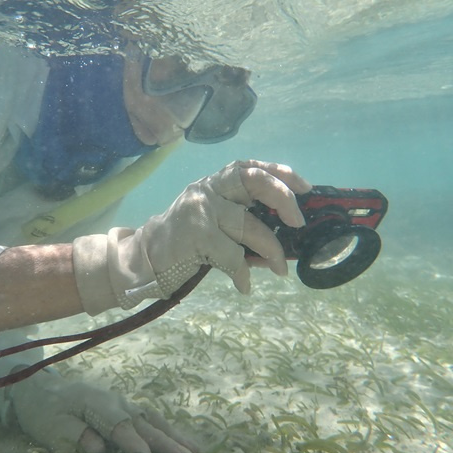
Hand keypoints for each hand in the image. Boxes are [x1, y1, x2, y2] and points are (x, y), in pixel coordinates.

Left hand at [11, 370, 197, 452]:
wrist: (41, 389)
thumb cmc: (45, 411)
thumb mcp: (51, 427)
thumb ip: (75, 435)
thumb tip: (99, 446)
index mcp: (97, 406)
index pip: (121, 428)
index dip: (136, 446)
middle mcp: (116, 402)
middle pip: (145, 425)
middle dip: (168, 444)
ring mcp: (124, 404)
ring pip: (155, 422)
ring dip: (176, 437)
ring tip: (197, 452)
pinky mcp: (127, 409)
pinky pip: (153, 419)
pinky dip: (170, 430)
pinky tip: (186, 441)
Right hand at [73, 160, 310, 313]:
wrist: (146, 258)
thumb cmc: (187, 242)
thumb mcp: (215, 222)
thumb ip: (244, 221)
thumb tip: (286, 239)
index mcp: (215, 183)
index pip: (251, 167)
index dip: (281, 173)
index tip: (306, 188)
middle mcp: (208, 188)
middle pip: (254, 181)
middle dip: (283, 199)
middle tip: (298, 223)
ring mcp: (201, 209)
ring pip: (250, 226)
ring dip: (271, 251)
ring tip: (279, 270)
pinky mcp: (196, 233)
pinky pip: (233, 255)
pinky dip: (243, 274)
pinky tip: (243, 286)